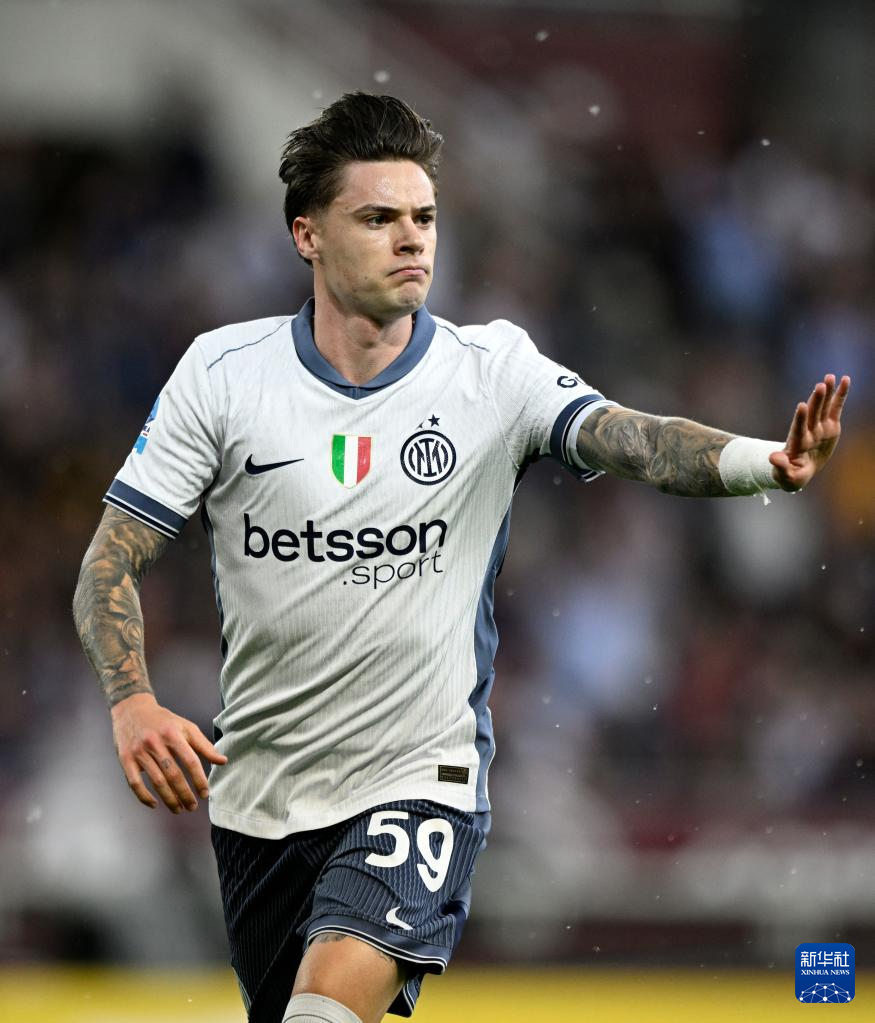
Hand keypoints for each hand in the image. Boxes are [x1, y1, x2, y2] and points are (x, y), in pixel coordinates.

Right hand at [111, 693, 227, 812]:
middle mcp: (155, 742)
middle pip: (173, 774)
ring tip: (178, 809)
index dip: (199, 779)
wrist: (132, 709)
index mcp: (173, 734)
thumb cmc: (164, 721)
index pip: (190, 761)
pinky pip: (135, 783)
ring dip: (169, 799)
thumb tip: (223, 761)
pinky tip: (155, 804)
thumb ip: (204, 745)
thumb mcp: (186, 727)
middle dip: (185, 794)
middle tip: (192, 807)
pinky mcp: (125, 759)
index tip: (205, 793)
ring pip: (156, 781)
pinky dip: (144, 797)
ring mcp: (139, 752)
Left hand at [770, 374, 850, 491]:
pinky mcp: (830, 426)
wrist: (799, 470)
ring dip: (827, 393)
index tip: (802, 405)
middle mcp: (808, 432)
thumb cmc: (790, 475)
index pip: (798, 429)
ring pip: (823, 408)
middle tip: (820, 386)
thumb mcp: (785, 476)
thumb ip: (780, 467)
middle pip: (812, 415)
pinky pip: (836, 408)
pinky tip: (844, 380)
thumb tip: (773, 458)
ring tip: (830, 377)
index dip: (800, 418)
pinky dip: (840, 395)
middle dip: (816, 401)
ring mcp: (819, 428)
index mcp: (797, 444)